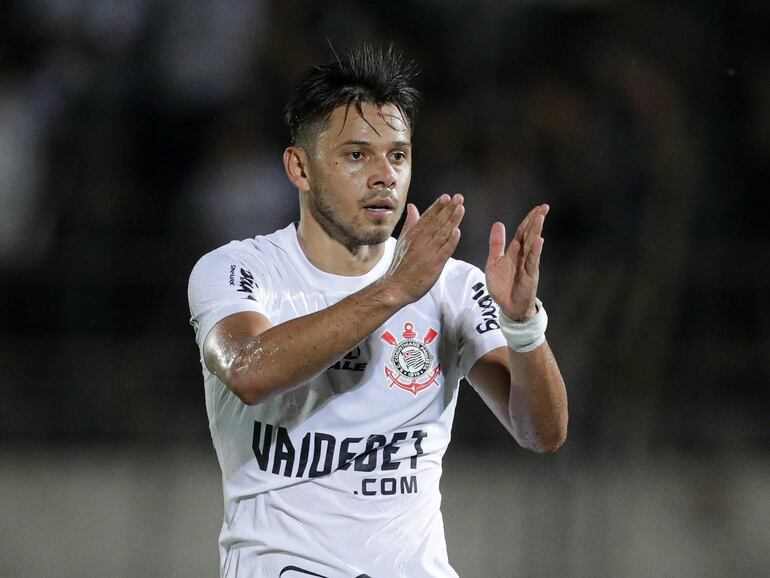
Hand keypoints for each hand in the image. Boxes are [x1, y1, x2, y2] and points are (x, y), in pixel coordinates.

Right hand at [382, 193, 464, 303]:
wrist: (396, 286)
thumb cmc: (399, 265)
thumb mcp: (402, 240)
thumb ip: (410, 223)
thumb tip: (412, 207)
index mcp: (412, 234)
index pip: (427, 217)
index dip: (438, 206)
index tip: (447, 197)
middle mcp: (420, 241)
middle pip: (437, 222)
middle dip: (449, 209)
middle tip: (459, 198)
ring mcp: (428, 252)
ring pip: (442, 233)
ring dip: (453, 220)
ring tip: (461, 209)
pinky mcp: (434, 264)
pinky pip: (444, 250)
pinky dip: (451, 241)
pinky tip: (457, 232)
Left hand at [485, 204, 548, 320]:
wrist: (507, 306)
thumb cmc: (502, 285)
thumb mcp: (494, 262)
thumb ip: (496, 244)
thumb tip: (499, 223)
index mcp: (515, 251)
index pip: (522, 231)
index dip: (529, 219)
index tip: (537, 207)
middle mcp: (523, 255)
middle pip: (530, 234)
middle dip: (536, 220)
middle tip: (544, 206)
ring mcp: (528, 265)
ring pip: (532, 245)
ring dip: (536, 231)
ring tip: (541, 217)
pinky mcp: (530, 275)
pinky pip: (532, 261)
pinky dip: (535, 250)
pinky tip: (539, 240)